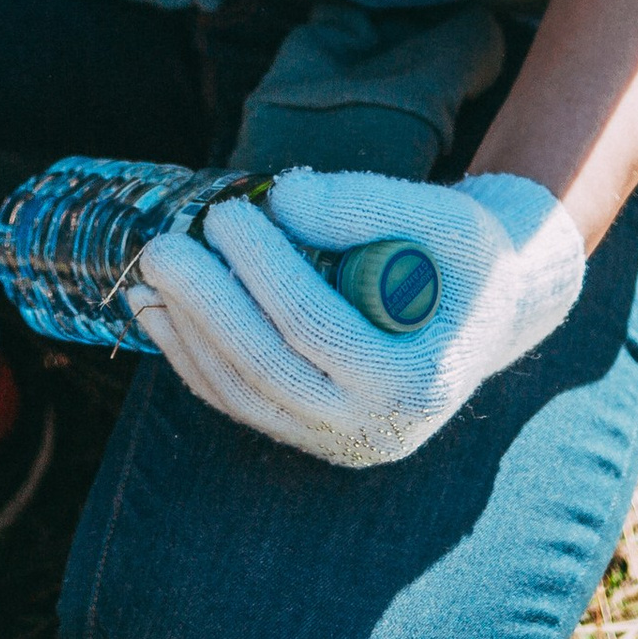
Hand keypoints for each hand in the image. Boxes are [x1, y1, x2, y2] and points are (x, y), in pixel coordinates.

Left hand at [128, 169, 585, 468]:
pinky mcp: (314, 436)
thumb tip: (283, 197)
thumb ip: (365, 202)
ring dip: (187, 336)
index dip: (262, 268)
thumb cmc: (464, 254)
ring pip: (246, 394)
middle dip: (206, 305)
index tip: (226, 211)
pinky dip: (194, 362)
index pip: (317, 326)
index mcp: (419, 379)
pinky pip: (242, 404)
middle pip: (269, 369)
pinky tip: (159, 316)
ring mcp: (343, 442)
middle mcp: (378, 429)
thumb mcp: (443, 214)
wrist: (490, 308)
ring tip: (147, 277)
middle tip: (162, 246)